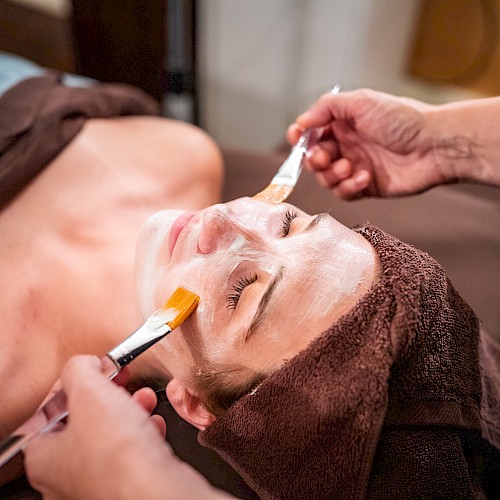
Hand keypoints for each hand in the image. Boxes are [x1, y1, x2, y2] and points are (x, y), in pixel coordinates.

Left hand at [24, 355, 229, 499]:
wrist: (154, 491)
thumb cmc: (116, 453)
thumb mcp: (90, 392)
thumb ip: (80, 370)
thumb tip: (82, 364)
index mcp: (43, 455)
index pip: (51, 408)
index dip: (75, 382)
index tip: (93, 368)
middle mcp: (65, 475)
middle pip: (84, 419)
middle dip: (109, 393)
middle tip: (122, 378)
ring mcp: (97, 482)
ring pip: (111, 434)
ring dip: (131, 409)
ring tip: (145, 398)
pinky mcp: (125, 484)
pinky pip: (131, 452)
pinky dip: (143, 433)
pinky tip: (153, 425)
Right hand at [288, 89, 448, 199]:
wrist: (434, 145)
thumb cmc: (403, 119)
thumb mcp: (361, 102)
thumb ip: (326, 108)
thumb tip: (300, 122)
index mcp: (344, 123)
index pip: (311, 133)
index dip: (300, 138)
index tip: (296, 139)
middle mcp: (347, 145)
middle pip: (314, 159)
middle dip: (314, 160)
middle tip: (324, 158)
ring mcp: (355, 167)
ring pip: (326, 179)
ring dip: (332, 174)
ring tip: (349, 167)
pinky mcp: (365, 187)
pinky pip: (343, 193)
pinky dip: (349, 187)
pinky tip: (364, 177)